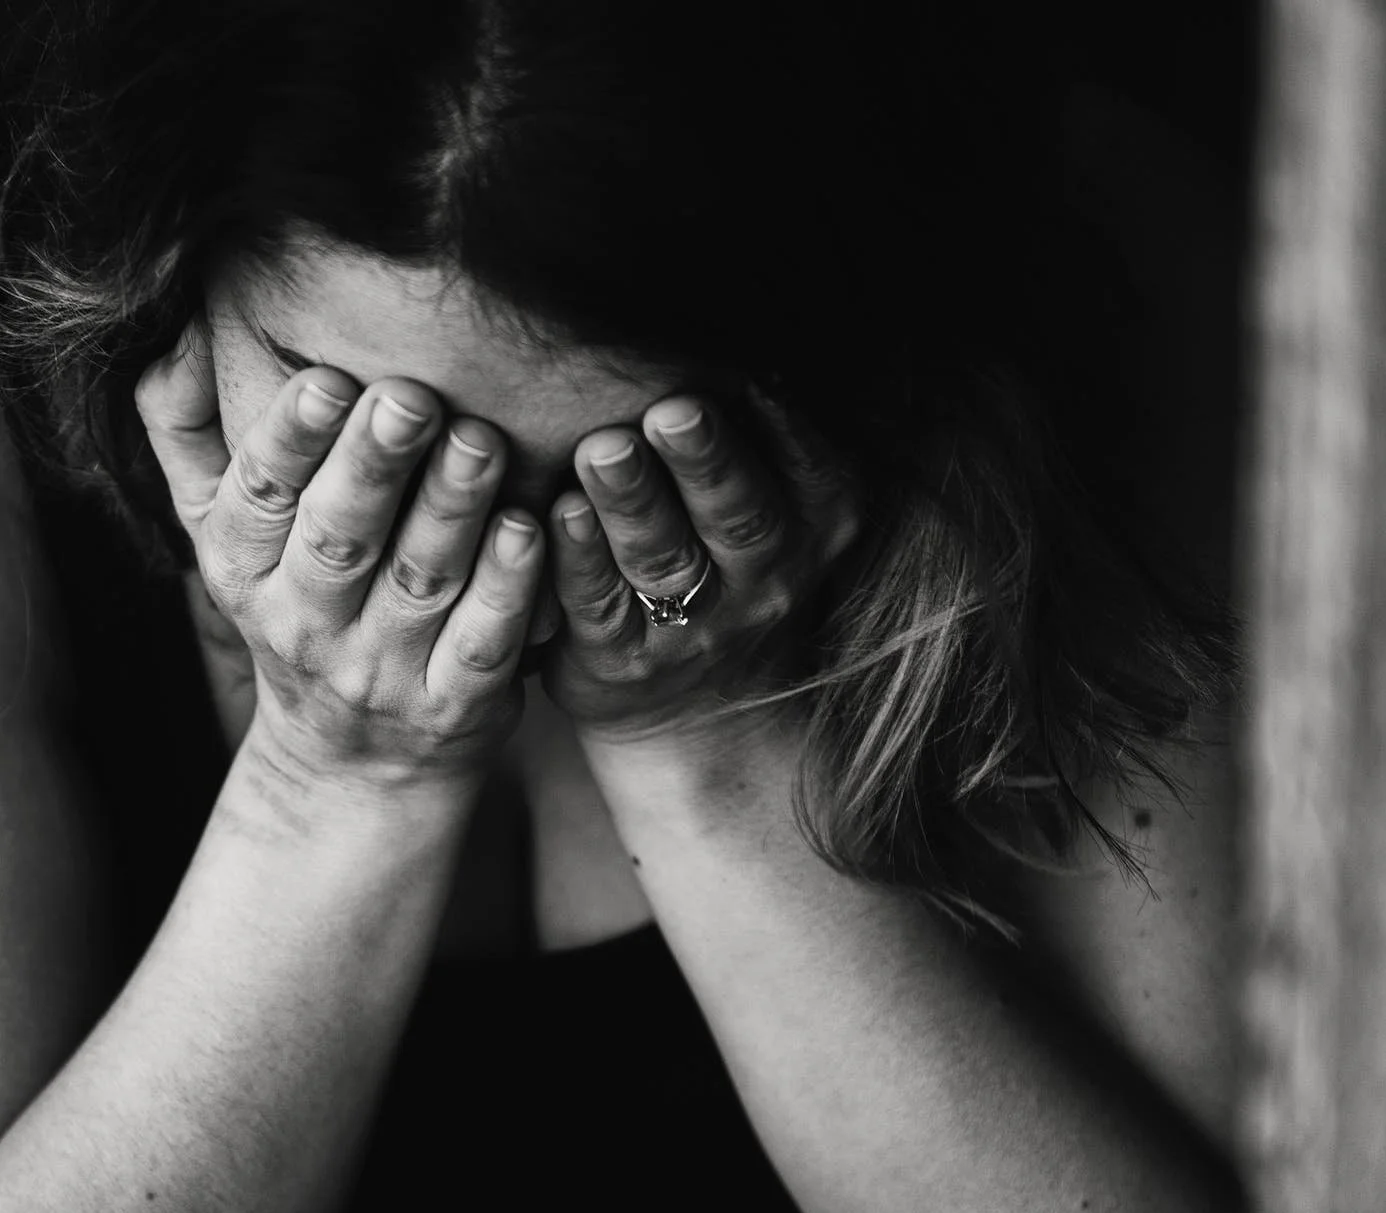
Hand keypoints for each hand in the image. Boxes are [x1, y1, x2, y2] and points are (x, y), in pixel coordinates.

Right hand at [135, 320, 544, 786]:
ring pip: (420, 580)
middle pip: (341, 536)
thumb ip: (190, 435)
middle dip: (375, 464)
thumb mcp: (223, 534)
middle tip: (413, 397)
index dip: (290, 439)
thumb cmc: (298, 607)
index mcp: (243, 569)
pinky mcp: (455, 704)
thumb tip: (176, 329)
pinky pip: (483, 641)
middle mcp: (306, 623)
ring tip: (481, 440)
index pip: (260, 497)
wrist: (354, 763)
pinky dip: (507, 587)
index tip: (326, 378)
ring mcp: (383, 670)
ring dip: (452, 508)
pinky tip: (528, 529)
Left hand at [542, 386, 859, 744]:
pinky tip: (556, 514)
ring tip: (602, 450)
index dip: (779, 424)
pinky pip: (599, 606)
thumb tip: (723, 316)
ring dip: (632, 502)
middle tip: (673, 410)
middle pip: (738, 515)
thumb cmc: (730, 561)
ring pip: (664, 560)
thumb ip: (762, 430)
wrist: (702, 707)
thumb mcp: (781, 503)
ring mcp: (698, 626)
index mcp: (815, 524)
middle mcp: (766, 578)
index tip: (751, 373)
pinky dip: (578, 560)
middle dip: (706, 461)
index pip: (807, 468)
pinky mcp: (623, 659)